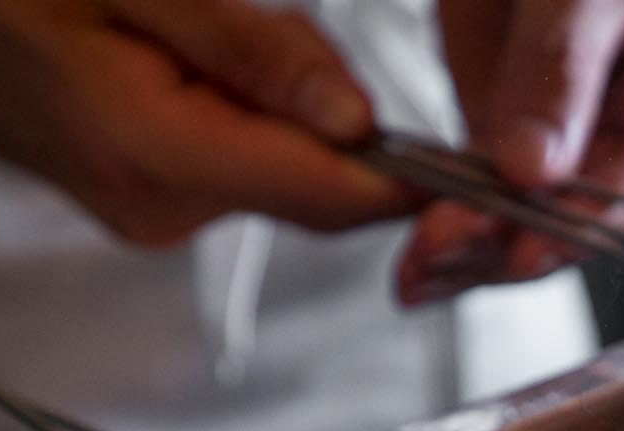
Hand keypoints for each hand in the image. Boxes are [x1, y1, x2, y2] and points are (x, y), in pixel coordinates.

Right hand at [0, 0, 419, 245]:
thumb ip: (251, 49)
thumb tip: (354, 120)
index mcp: (160, 160)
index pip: (330, 197)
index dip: (415, 177)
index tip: (481, 155)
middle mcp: (161, 211)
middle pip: (314, 184)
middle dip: (336, 114)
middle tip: (279, 27)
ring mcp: (148, 211)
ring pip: (276, 168)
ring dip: (283, 103)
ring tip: (203, 26)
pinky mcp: (143, 194)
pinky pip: (232, 158)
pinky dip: (242, 110)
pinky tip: (185, 52)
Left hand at [399, 0, 623, 304]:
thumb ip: (558, 70)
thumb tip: (530, 168)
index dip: (598, 216)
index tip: (536, 241)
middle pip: (597, 216)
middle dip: (516, 244)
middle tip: (447, 250)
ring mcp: (596, 149)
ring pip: (543, 227)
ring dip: (476, 255)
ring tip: (419, 270)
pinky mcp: (537, 154)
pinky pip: (500, 207)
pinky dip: (456, 234)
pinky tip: (421, 263)